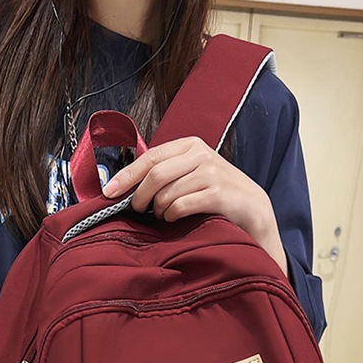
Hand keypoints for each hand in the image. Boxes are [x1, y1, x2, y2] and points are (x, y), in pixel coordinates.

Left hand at [102, 136, 288, 275]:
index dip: (126, 175)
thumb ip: (166, 171)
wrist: (252, 208)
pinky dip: (172, 216)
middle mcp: (201, 155)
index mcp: (190, 145)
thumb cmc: (215, 193)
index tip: (109, 192)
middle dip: (140, 196)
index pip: (150, 157)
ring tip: (162, 216)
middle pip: (155, 175)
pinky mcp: (218, 194)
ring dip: (158, 210)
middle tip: (136, 210)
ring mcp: (211, 173)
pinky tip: (175, 218)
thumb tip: (125, 185)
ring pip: (166, 193)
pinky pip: (180, 206)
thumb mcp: (192, 172)